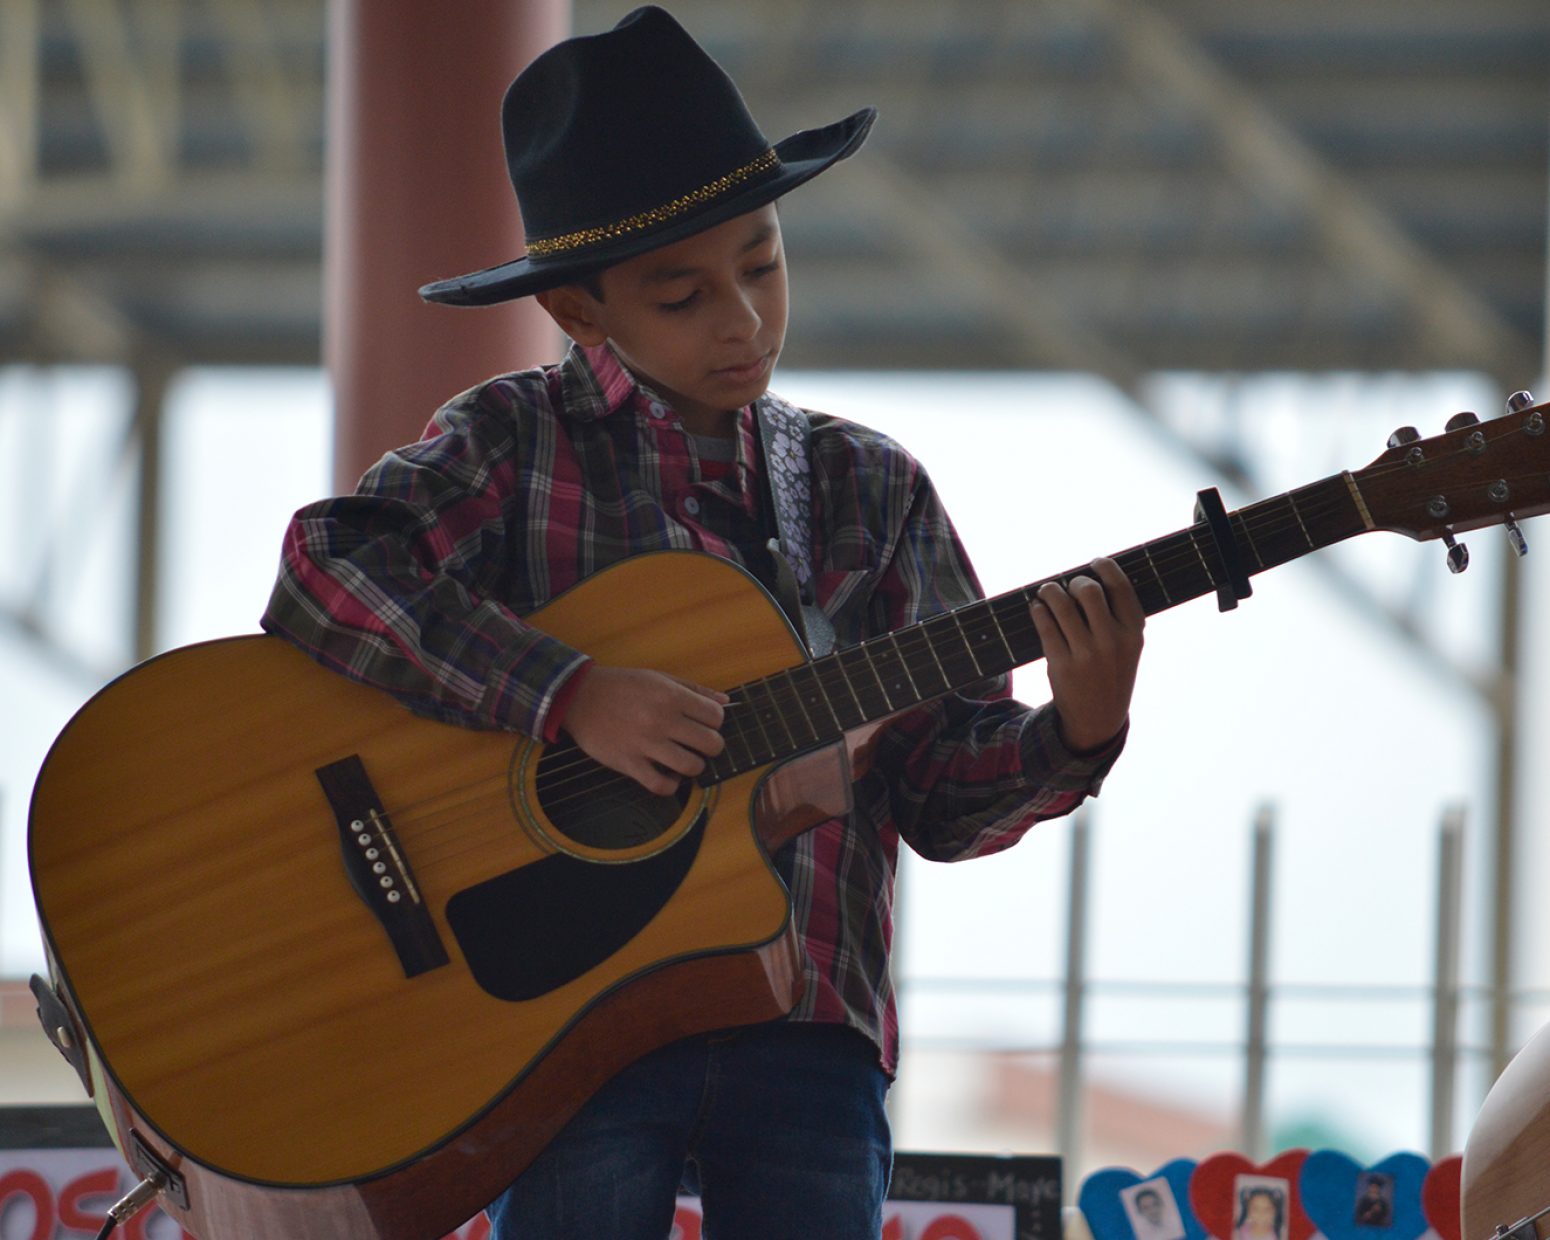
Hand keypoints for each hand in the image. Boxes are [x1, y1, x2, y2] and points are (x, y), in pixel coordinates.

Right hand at [560, 664, 728, 795]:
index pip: (716, 716)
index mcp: (671, 696)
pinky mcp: (629, 763)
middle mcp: (662, 720)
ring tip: (685, 759)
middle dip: (711, 745)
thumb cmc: (622, 686)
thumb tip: (725, 701)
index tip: (705, 723)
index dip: (715, 721)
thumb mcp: (659, 677)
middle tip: (699, 744)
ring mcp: (645, 744)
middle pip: (711, 744)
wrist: (579, 697)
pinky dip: (671, 785)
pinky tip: (669, 775)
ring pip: (692, 767)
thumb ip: (693, 689)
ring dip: (694, 766)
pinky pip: (661, 786)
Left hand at [1029, 556, 1144, 752]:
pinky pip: (1045, 625)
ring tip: (1047, 592)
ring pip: (1062, 604)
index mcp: (1134, 633)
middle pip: (1088, 590)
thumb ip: (1117, 616)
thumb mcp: (1127, 647)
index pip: (1120, 586)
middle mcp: (1112, 641)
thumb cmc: (1111, 672)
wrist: (1098, 718)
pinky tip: (1038, 608)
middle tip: (1068, 586)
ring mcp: (1087, 654)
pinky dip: (1038, 610)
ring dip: (1050, 591)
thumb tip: (1089, 577)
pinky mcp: (1062, 665)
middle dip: (1075, 582)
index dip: (1105, 567)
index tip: (1095, 563)